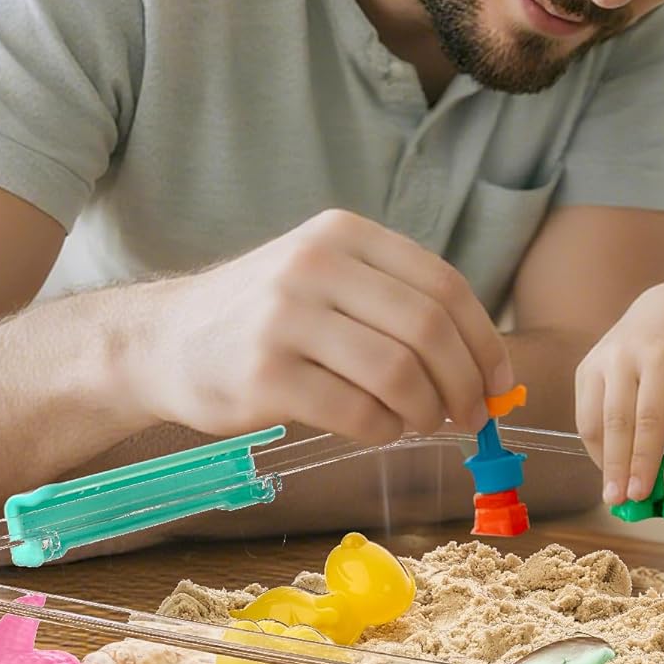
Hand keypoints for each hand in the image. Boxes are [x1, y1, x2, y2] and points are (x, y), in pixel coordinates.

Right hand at [129, 210, 512, 441]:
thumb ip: (398, 303)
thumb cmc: (267, 317)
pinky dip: (385, 429)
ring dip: (427, 410)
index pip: (443, 285)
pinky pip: (356, 411)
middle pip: (427, 328)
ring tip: (423, 422)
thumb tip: (487, 367)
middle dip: (464, 382)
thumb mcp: (327, 277)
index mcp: (343, 235)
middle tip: (472, 416)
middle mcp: (314, 266)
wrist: (164, 340)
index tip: (499, 382)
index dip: (484, 341)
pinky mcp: (264, 376)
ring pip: (397, 372)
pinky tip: (381, 429)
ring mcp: (285, 319)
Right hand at [575, 279, 663, 504]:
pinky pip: (584, 413)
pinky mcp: (585, 367)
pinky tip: (610, 465)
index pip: (649, 417)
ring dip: (603, 460)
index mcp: (662, 357)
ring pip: (594, 419)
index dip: (642, 458)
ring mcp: (600, 360)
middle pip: (617, 421)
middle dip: (617, 466)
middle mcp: (624, 356)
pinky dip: (596, 443)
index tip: (641, 493)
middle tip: (619, 502)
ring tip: (613, 492)